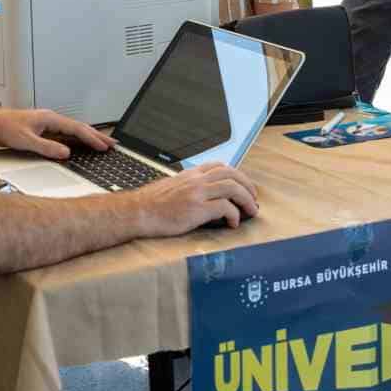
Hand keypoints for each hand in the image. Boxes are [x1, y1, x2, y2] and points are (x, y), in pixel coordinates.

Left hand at [0, 108, 113, 159]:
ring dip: (88, 138)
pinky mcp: (42, 131)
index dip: (92, 138)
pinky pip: (65, 135)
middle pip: (79, 128)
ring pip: (73, 131)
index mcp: (49, 118)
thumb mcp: (26, 141)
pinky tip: (81, 146)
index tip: (105, 146)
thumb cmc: (4, 128)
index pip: (77, 129)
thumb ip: (46, 148)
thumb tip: (66, 153)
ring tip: (102, 144)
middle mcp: (50, 119)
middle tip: (113, 144)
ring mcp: (47, 125)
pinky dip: (77, 140)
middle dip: (97, 136)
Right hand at [135, 163, 259, 233]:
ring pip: (233, 188)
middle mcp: (196, 180)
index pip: (220, 166)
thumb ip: (188, 187)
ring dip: (246, 199)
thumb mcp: (171, 187)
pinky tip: (232, 223)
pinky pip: (225, 207)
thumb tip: (202, 196)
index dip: (237, 175)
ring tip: (250, 211)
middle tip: (253, 200)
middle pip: (231, 174)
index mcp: (190, 174)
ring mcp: (197, 193)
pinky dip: (234, 215)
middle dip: (247, 186)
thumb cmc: (151, 204)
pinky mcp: (197, 208)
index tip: (243, 187)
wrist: (137, 212)